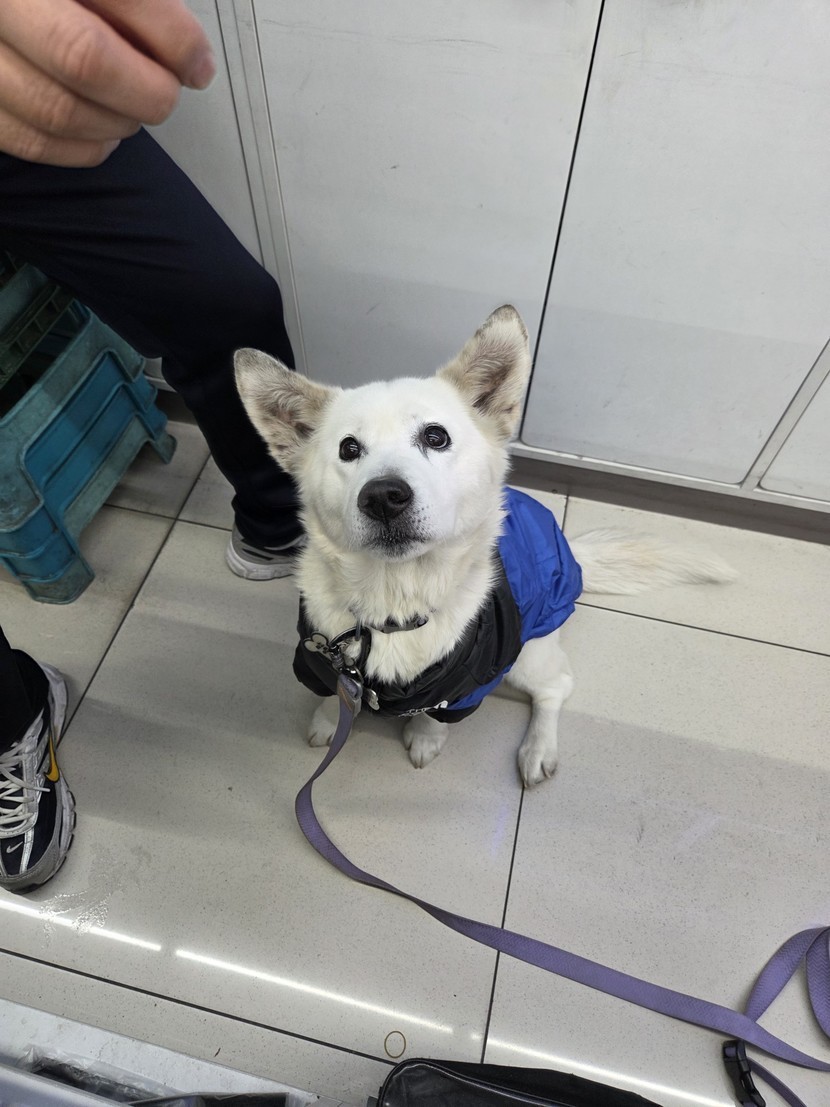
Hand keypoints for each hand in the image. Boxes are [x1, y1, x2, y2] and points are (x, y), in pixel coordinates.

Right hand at [0, 0, 214, 165]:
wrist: (6, 7)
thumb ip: (133, 1)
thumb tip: (189, 55)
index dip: (174, 37)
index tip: (197, 61)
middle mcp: (1, 7)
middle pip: (83, 58)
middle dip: (146, 90)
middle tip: (167, 90)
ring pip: (57, 110)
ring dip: (118, 122)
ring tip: (134, 107)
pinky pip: (31, 141)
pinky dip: (83, 147)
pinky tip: (103, 131)